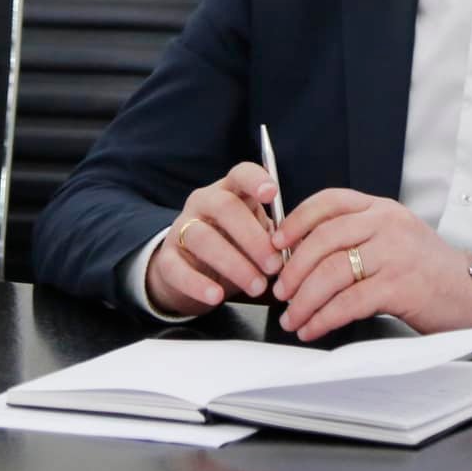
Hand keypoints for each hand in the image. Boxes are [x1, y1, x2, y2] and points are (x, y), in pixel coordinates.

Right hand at [146, 162, 284, 317]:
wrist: (191, 274)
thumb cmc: (234, 248)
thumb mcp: (256, 237)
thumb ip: (276, 239)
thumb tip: (304, 247)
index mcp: (230, 192)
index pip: (241, 174)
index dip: (255, 180)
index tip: (271, 194)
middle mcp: (203, 203)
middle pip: (225, 208)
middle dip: (253, 238)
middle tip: (274, 266)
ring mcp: (181, 229)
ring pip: (202, 238)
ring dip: (233, 264)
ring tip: (256, 286)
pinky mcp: (167, 259)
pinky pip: (178, 268)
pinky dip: (198, 284)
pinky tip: (216, 296)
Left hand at [271, 189, 471, 344]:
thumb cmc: (429, 271)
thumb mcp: (395, 238)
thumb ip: (357, 236)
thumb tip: (303, 253)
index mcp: (381, 209)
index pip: (329, 202)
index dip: (296, 221)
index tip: (276, 242)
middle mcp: (387, 225)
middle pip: (324, 239)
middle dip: (294, 268)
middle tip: (279, 290)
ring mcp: (395, 254)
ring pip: (332, 272)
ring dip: (304, 299)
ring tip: (292, 317)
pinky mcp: (400, 287)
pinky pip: (350, 301)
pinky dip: (325, 317)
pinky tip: (313, 327)